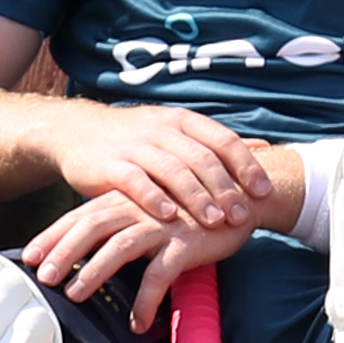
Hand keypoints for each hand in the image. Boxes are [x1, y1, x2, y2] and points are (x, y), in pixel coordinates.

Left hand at [21, 187, 254, 327]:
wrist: (243, 195)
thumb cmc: (194, 206)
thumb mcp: (153, 206)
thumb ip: (125, 220)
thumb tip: (93, 245)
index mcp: (128, 197)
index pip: (80, 215)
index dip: (52, 235)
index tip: (27, 256)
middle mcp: (141, 206)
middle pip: (91, 227)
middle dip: (63, 252)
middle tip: (41, 276)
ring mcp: (164, 224)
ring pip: (119, 246)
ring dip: (93, 270)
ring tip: (74, 294)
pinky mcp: (188, 243)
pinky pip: (161, 275)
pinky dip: (146, 300)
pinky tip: (137, 323)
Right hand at [47, 102, 273, 231]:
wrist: (77, 130)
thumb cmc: (138, 138)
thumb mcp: (178, 131)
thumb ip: (217, 143)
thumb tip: (267, 148)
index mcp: (183, 121)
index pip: (223, 140)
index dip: (246, 165)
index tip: (264, 191)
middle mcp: (162, 129)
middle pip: (202, 158)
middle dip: (225, 189)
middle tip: (242, 216)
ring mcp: (135, 145)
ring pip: (173, 170)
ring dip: (197, 197)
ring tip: (215, 221)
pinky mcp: (109, 164)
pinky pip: (135, 181)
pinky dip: (154, 198)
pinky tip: (170, 217)